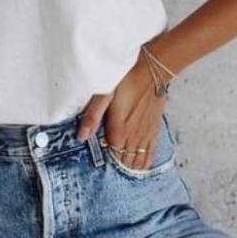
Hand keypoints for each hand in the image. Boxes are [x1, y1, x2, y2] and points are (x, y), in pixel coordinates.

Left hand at [76, 52, 166, 169]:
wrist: (153, 70)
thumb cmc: (127, 79)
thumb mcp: (103, 94)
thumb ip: (92, 117)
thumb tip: (81, 137)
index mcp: (118, 132)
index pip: (110, 158)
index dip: (104, 161)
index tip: (99, 159)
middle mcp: (133, 138)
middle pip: (124, 163)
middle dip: (117, 166)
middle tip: (110, 164)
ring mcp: (145, 135)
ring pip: (139, 161)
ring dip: (131, 166)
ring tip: (124, 167)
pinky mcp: (154, 129)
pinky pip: (151, 153)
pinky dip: (145, 161)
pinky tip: (141, 165)